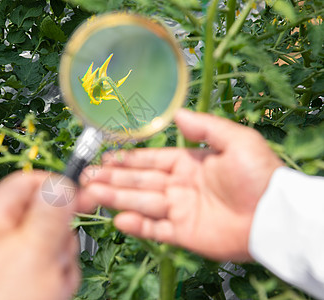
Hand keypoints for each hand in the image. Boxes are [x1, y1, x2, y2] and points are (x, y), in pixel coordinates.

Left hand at [0, 172, 78, 299]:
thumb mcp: (33, 254)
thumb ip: (50, 214)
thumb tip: (62, 182)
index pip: (27, 182)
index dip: (57, 187)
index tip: (82, 198)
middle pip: (43, 214)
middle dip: (60, 236)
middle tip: (56, 257)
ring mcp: (5, 257)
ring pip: (49, 240)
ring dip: (60, 260)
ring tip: (51, 283)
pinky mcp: (16, 275)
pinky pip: (46, 263)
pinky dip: (55, 277)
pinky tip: (49, 292)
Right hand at [78, 109, 282, 260]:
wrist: (273, 215)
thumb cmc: (259, 175)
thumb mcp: (237, 140)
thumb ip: (205, 127)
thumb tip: (178, 113)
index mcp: (188, 163)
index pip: (149, 160)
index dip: (126, 159)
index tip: (104, 157)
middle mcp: (179, 186)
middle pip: (138, 182)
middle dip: (111, 178)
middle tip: (86, 177)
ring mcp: (179, 210)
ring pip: (140, 203)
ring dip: (114, 198)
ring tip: (90, 194)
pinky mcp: (184, 233)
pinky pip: (155, 230)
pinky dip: (137, 226)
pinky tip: (118, 219)